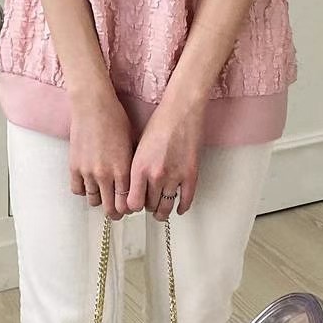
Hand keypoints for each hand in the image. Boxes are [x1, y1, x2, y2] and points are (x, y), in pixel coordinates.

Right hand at [69, 84, 134, 220]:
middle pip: (110, 208)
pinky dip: (84, 189)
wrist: (92, 104)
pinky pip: (77, 190)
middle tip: (117, 208)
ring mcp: (87, 172)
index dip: (129, 208)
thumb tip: (134, 181)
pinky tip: (89, 182)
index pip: (126, 203)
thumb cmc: (115, 118)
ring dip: (100, 199)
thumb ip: (131, 166)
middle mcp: (104, 175)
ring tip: (103, 192)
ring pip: (93, 201)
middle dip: (116, 211)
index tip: (129, 205)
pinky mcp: (74, 166)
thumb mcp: (132, 142)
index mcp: (122, 170)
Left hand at [127, 94, 205, 220]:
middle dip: (147, 206)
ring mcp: (175, 177)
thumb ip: (136, 168)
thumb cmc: (159, 122)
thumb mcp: (138, 146)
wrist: (181, 110)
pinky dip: (182, 207)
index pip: (132, 203)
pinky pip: (186, 201)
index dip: (132, 205)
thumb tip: (133, 186)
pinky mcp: (191, 175)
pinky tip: (178, 207)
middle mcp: (156, 175)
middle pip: (149, 206)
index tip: (134, 203)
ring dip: (162, 211)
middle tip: (148, 202)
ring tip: (160, 210)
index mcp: (139, 167)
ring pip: (166, 207)